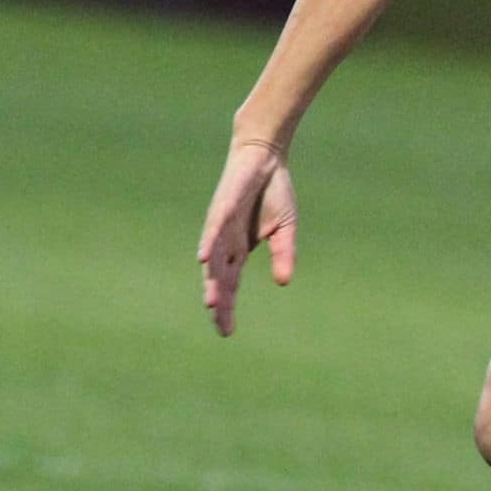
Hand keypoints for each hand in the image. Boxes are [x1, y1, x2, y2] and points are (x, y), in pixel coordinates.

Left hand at [198, 139, 297, 336]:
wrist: (266, 158)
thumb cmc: (273, 193)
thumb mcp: (285, 230)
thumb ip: (283, 255)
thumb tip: (283, 282)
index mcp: (239, 249)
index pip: (230, 284)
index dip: (228, 307)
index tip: (227, 332)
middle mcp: (225, 242)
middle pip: (219, 279)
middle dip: (220, 302)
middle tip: (221, 325)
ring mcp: (221, 227)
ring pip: (214, 260)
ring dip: (212, 281)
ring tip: (212, 303)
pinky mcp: (222, 208)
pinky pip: (214, 230)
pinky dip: (209, 244)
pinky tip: (205, 259)